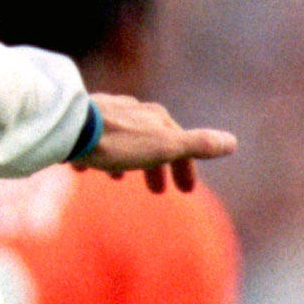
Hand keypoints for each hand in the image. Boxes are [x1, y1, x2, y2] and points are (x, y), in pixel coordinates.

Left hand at [77, 94, 236, 193]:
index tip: (186, 191)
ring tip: (118, 180)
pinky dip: (94, 154)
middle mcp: (133, 110)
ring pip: (122, 138)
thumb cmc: (118, 142)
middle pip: (151, 140)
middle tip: (157, 192)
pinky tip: (82, 169)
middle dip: (157, 166)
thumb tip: (233, 142)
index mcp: (156, 118)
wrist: (70, 128)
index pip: (180, 144)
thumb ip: (197, 145)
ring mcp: (106, 113)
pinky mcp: (80, 122)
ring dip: (125, 160)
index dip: (186, 167)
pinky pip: (91, 139)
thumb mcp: (164, 146)